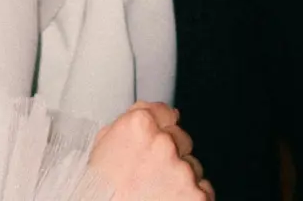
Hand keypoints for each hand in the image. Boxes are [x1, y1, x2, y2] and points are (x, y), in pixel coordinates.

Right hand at [89, 103, 212, 198]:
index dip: (159, 129)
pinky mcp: (198, 195)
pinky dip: (189, 196)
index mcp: (139, 125)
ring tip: (155, 192)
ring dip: (180, 176)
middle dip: (171, 154)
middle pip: (181, 139)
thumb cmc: (100, 190)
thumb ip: (129, 122)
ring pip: (192, 166)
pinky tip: (167, 200)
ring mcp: (183, 170)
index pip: (166, 112)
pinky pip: (203, 190)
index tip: (153, 144)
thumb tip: (151, 111)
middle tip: (149, 175)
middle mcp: (164, 143)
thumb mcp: (102, 146)